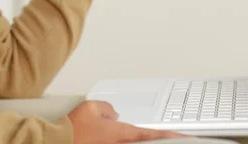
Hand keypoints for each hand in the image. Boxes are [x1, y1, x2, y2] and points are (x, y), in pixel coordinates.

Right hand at [67, 100, 190, 143]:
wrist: (58, 142)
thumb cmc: (73, 129)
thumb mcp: (90, 107)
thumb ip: (107, 108)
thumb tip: (113, 114)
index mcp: (123, 133)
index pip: (154, 135)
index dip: (173, 136)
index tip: (189, 138)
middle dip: (162, 142)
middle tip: (177, 140)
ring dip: (142, 142)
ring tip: (145, 136)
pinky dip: (126, 141)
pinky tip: (123, 137)